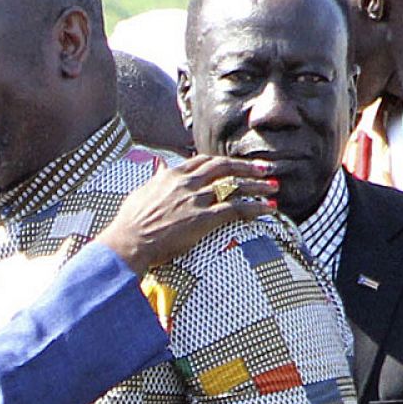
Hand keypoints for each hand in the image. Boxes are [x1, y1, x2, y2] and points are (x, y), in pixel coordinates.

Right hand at [98, 155, 278, 274]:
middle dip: (247, 167)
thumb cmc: (129, 223)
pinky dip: (255, 207)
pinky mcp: (204, 218)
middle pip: (224, 167)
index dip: (223, 162)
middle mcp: (187, 182)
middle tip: (264, 168)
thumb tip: (159, 168)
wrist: (129, 241)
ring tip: (273, 187)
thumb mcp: (141, 193)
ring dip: (257, 185)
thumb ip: (155, 179)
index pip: (203, 161)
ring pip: (235, 186)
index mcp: (171, 175)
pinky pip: (236, 208)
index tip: (235, 164)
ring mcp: (196, 199)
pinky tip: (268, 208)